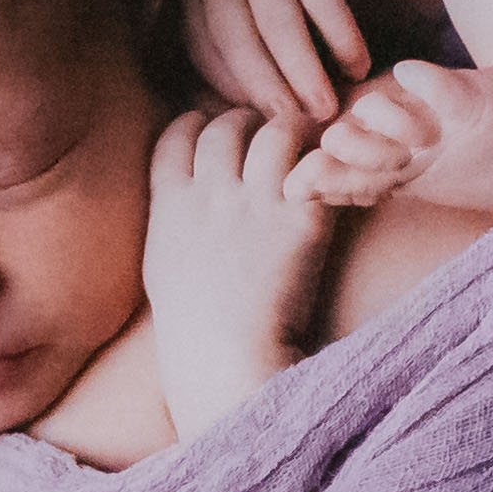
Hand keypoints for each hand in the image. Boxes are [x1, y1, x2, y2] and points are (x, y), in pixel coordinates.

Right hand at [145, 105, 346, 431]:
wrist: (227, 366)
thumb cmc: (195, 330)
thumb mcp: (163, 268)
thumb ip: (170, 221)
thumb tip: (177, 196)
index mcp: (171, 206)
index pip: (179, 133)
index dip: (199, 125)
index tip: (216, 136)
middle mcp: (211, 196)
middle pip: (227, 125)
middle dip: (248, 124)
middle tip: (266, 141)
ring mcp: (256, 207)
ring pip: (275, 132)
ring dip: (291, 137)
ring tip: (303, 154)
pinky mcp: (301, 222)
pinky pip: (317, 167)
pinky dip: (325, 166)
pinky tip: (330, 181)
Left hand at [180, 0, 377, 120]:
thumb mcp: (238, 14)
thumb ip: (230, 62)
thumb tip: (223, 124)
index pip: (205, 52)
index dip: (233, 93)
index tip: (265, 126)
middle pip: (236, 37)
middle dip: (267, 87)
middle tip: (298, 127)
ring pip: (277, 19)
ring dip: (303, 69)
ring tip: (329, 107)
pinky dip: (340, 35)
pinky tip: (357, 65)